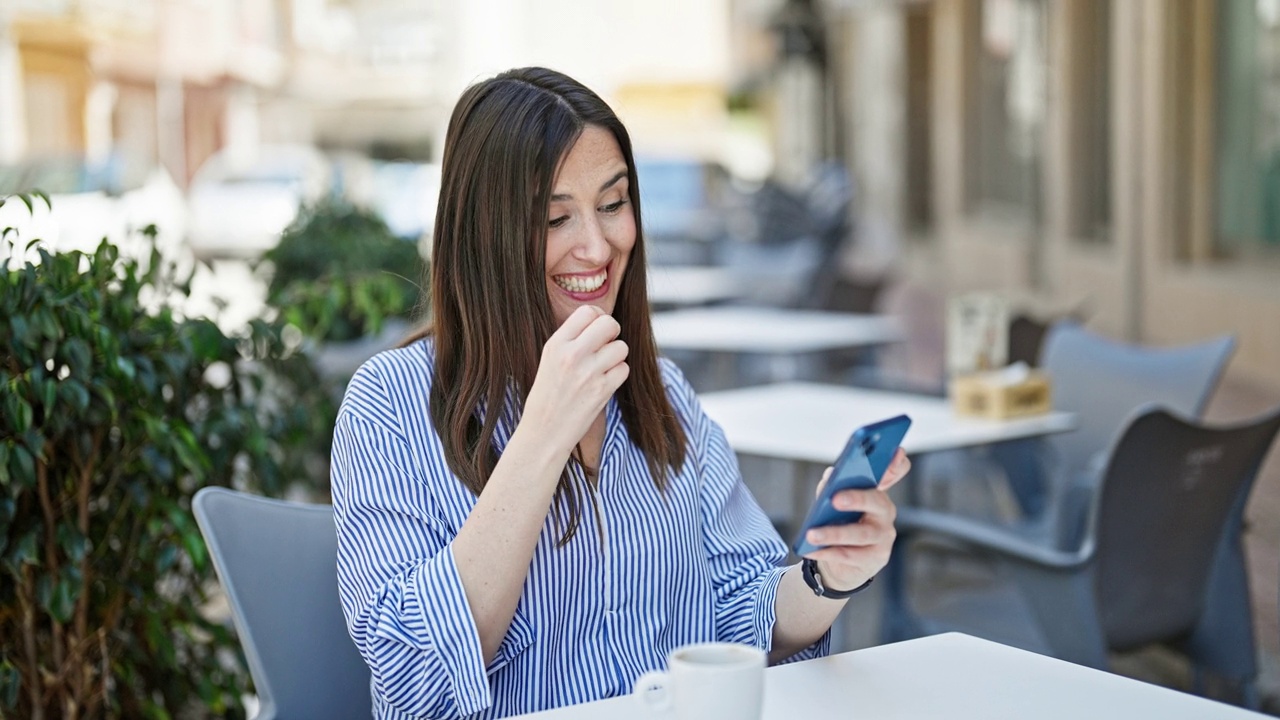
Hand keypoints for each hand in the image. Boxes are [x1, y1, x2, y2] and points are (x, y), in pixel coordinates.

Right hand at [522, 305, 629, 455]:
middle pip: (609, 323)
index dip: (598, 318)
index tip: (597, 330)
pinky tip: (604, 382)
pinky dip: (618, 374)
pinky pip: (624, 368)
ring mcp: (588, 372)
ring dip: (616, 356)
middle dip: (612, 333)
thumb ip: (571, 339)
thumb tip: (600, 320)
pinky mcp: (602, 390)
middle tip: (605, 346)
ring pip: (621, 347)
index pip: (588, 311)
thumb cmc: (547, 395)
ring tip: (602, 368)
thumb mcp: (549, 359)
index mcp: (556, 344)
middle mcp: (572, 354)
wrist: (544, 432)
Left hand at [802, 449, 909, 590]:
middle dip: (857, 498)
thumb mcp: (831, 503)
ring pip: (861, 533)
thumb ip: (831, 486)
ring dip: (834, 533)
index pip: (893, 474)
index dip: (896, 464)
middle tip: (835, 499)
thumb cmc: (837, 524)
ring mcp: (884, 536)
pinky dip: (829, 552)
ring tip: (811, 534)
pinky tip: (811, 549)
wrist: (840, 562)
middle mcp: (885, 512)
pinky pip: (852, 555)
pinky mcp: (877, 558)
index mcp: (876, 491)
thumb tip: (831, 476)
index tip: (897, 451)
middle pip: (876, 501)